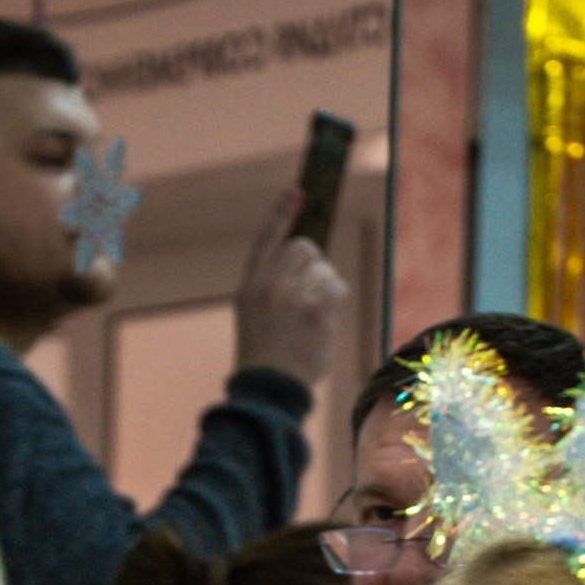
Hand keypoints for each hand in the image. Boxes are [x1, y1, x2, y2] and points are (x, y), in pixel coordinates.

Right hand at [235, 184, 345, 392]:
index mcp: (248, 286)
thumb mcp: (253, 317)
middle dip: (313, 266)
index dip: (281, 214)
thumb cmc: (265, 359)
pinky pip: (336, 286)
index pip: (266, 240)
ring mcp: (291, 295)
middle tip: (309, 294)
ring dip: (324, 288)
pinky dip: (334, 301)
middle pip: (304, 248)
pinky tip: (322, 322)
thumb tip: (307, 265)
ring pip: (323, 268)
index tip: (296, 192)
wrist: (269, 392)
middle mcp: (268, 285)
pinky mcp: (315, 309)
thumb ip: (271, 287)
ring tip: (311, 319)